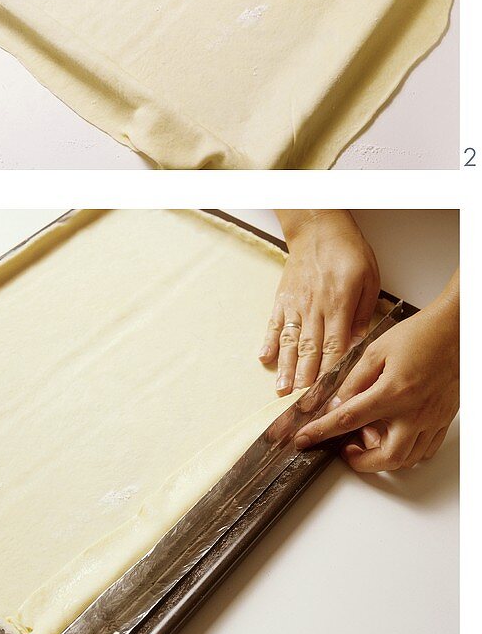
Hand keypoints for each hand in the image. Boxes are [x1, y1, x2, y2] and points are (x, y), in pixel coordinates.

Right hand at [261, 212, 380, 394]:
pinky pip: (274, 323)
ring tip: (282, 390)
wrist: (318, 228)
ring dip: (286, 368)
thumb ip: (362, 314)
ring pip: (290, 341)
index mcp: (338, 305)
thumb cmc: (348, 253)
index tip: (327, 396)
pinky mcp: (282, 298)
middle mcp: (313, 307)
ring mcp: (294, 303)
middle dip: (305, 380)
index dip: (329, 374)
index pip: (334, 347)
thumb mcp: (369, 280)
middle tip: (301, 405)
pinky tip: (264, 358)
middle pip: (309, 350)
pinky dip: (269, 342)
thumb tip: (356, 344)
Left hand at [295, 290, 458, 471]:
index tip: (305, 439)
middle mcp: (414, 413)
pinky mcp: (443, 421)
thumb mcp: (376, 351)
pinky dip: (407, 453)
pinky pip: (425, 451)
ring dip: (383, 459)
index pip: (348, 420)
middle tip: (345, 450)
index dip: (322, 432)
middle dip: (360, 463)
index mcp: (392, 393)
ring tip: (367, 441)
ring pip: (408, 460)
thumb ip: (354, 380)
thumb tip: (337, 401)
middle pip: (385, 457)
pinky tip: (393, 438)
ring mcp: (431, 420)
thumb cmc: (419, 336)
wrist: (456, 333)